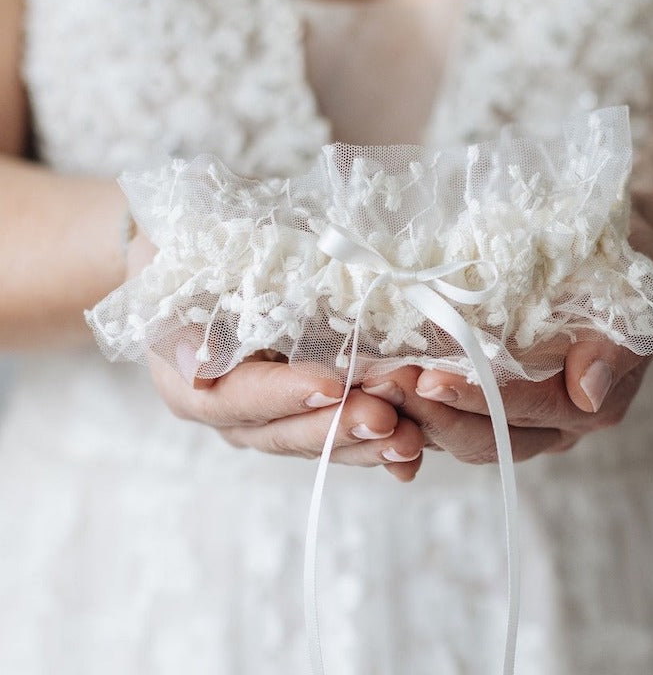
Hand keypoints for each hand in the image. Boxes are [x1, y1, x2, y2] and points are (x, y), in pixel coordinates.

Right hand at [126, 231, 424, 481]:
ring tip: (410, 438)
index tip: (330, 386)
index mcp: (189, 377)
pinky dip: (377, 444)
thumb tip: (200, 368)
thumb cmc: (194, 252)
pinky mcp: (306, 414)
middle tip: (386, 418)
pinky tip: (414, 451)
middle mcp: (229, 410)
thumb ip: (199, 301)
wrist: (202, 261)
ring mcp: (269, 418)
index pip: (233, 397)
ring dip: (364, 442)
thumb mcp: (185, 263)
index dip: (281, 395)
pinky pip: (340, 436)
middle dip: (336, 427)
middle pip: (281, 432)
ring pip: (317, 441)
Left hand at [362, 213, 652, 463]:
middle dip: (432, 414)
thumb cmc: (622, 263)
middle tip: (383, 384)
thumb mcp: (632, 288)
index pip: (526, 409)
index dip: (477, 397)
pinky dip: (413, 415)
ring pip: (462, 439)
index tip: (428, 379)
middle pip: (486, 438)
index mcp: (590, 402)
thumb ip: (616, 342)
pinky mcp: (495, 410)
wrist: (619, 262)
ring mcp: (523, 423)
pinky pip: (451, 425)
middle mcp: (554, 425)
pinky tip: (375, 393)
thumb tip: (589, 391)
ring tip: (371, 385)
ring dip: (414, 417)